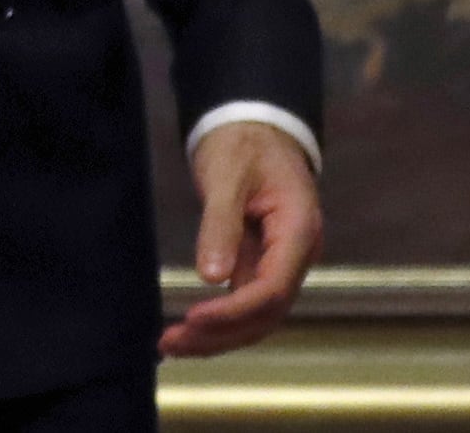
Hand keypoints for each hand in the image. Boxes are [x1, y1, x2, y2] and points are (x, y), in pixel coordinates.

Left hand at [161, 121, 320, 359]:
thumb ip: (221, 224)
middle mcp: (297, 254)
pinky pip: (244, 303)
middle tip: (171, 342)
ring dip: (217, 336)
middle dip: (220, 334)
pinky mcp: (262, 264)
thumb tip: (212, 277)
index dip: (234, 311)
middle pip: (266, 313)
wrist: (254, 125)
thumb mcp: (228, 174)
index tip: (193, 318)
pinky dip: (218, 321)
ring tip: (171, 344)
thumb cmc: (244, 142)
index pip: (273, 289)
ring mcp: (281, 262)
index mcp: (299, 230)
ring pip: (256, 316)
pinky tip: (188, 330)